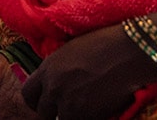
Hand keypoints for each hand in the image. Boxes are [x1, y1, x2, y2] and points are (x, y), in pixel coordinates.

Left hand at [22, 22, 156, 118]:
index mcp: (47, 69)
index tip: (45, 103)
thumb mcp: (70, 50)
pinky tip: (97, 110)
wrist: (129, 52)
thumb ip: (56, 69)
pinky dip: (87, 118)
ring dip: (71, 116)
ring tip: (83, 108)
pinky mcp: (88, 115)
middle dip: (52, 112)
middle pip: (42, 112)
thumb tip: (53, 81)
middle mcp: (54, 88)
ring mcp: (70, 103)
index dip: (36, 100)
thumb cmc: (104, 44)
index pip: (28, 94)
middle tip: (65, 109)